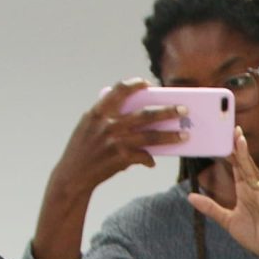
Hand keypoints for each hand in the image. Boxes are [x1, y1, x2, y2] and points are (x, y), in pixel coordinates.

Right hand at [47, 78, 183, 199]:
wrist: (73, 175)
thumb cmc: (82, 149)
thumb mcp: (88, 127)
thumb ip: (108, 118)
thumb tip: (138, 116)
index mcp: (98, 112)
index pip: (119, 91)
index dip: (134, 85)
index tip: (147, 83)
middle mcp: (108, 125)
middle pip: (144, 114)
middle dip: (167, 111)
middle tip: (184, 109)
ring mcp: (116, 141)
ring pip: (151, 135)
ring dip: (170, 135)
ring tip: (185, 135)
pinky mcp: (121, 158)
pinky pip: (143, 155)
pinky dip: (149, 159)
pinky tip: (152, 161)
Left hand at [185, 128, 258, 258]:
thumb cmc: (253, 235)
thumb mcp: (227, 220)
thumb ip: (210, 208)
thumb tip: (190, 197)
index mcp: (244, 191)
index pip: (235, 167)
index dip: (228, 153)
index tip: (222, 137)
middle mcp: (254, 189)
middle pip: (243, 164)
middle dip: (237, 147)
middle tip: (231, 128)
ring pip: (254, 170)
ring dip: (247, 155)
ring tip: (241, 139)